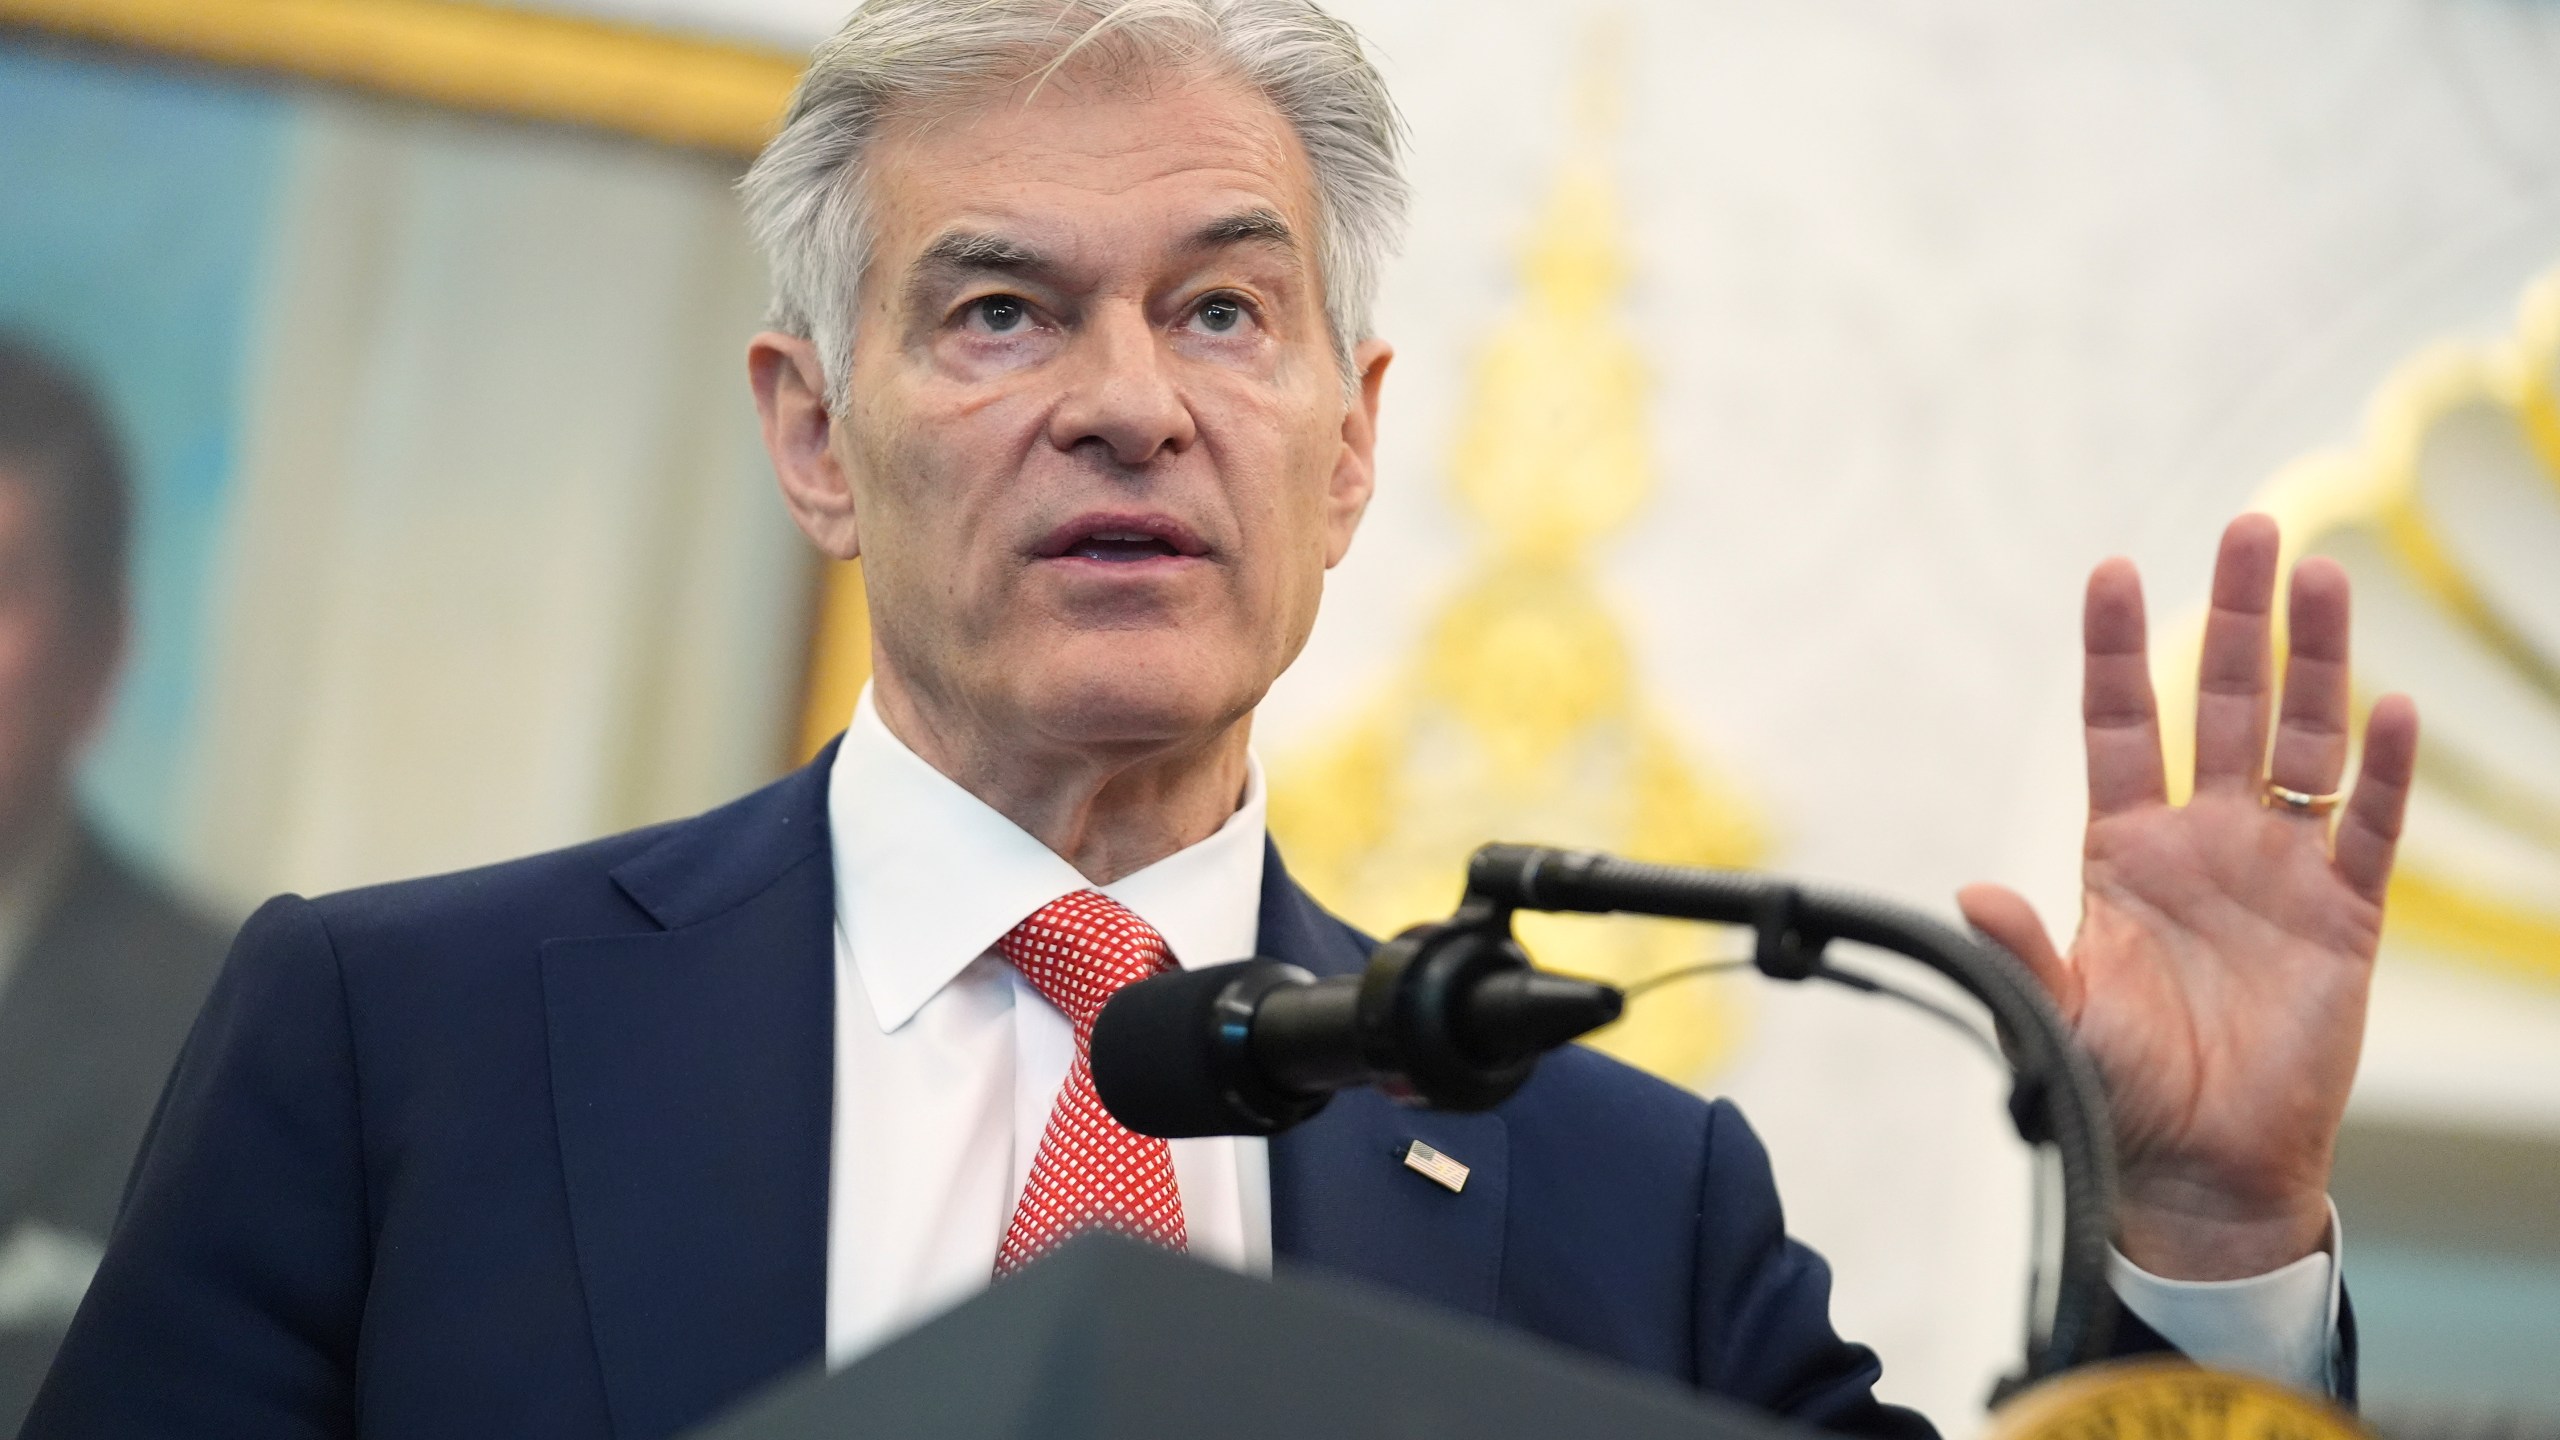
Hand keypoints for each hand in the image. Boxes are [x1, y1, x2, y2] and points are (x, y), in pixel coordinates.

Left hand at [1958, 515, 2418, 1279]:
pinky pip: (2371, 832)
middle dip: (2236, 617)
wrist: (2200, 1168)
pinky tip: (2395, 708)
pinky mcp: (2345, 918)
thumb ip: (2025, 952)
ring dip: (2315, 664)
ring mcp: (2279, 871)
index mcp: (2124, 851)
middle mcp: (2204, 841)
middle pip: (2223, 704)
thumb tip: (1974, 891)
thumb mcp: (2059, 1017)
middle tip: (2250, 527)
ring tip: (2321, 576)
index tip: (2111, 569)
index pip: (2119, 724)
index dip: (2115, 650)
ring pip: (2304, 743)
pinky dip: (2388, 775)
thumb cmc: (2120, 1093)